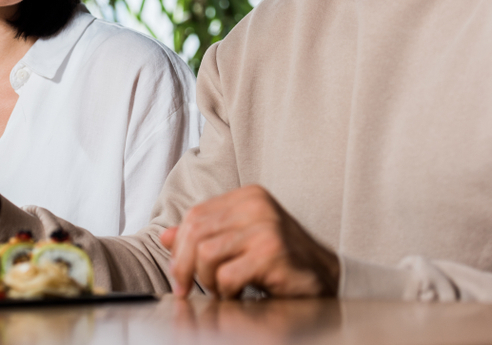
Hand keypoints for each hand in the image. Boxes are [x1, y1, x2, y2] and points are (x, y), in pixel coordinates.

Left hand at [160, 185, 338, 298]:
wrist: (326, 278)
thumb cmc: (280, 260)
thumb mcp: (239, 241)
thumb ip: (205, 236)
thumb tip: (165, 237)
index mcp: (247, 196)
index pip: (194, 216)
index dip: (179, 247)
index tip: (178, 274)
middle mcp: (256, 205)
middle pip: (195, 232)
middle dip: (184, 266)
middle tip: (187, 289)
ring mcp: (266, 226)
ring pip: (207, 254)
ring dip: (208, 280)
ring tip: (222, 290)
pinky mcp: (272, 252)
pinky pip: (227, 275)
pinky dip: (226, 291)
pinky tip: (239, 294)